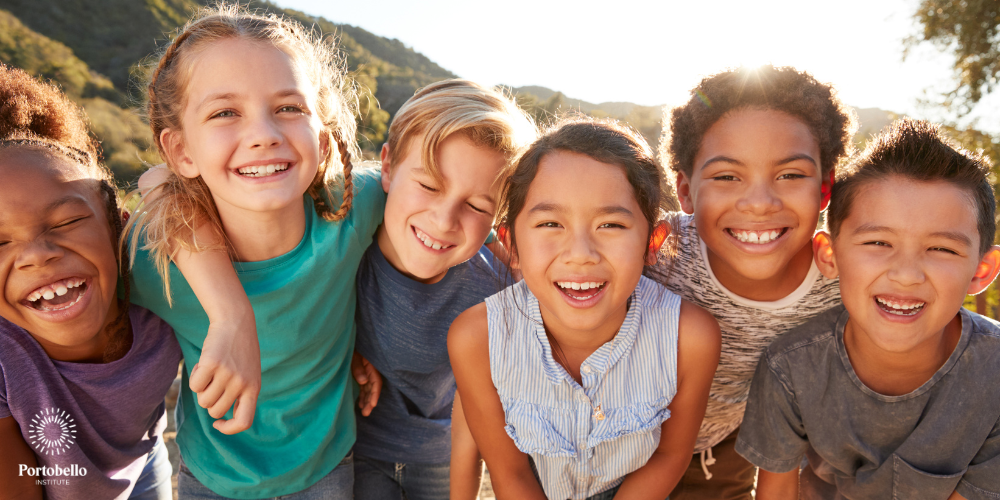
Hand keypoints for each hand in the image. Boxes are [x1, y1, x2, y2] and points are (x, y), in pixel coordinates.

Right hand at [190, 314, 260, 434]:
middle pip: (214, 411)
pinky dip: (194, 377)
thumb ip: (240, 394)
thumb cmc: (239, 350)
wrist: (236, 321)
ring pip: (203, 400)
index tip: (218, 423)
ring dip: (201, 389)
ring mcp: (227, 374)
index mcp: (253, 388)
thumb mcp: (249, 373)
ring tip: (210, 371)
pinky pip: (194, 385)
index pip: (244, 422)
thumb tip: (219, 416)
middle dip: (209, 400)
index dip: (229, 428)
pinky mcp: (212, 364)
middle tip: (213, 382)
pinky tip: (203, 364)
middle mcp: (242, 383)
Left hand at [352, 352, 381, 415]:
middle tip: (366, 413)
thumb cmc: (350, 347)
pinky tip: (360, 404)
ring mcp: (365, 373)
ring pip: (368, 389)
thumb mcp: (354, 356)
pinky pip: (363, 387)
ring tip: (364, 412)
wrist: (345, 342)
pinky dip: (362, 395)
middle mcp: (370, 371)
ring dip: (367, 400)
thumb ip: (358, 368)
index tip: (373, 404)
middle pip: (373, 388)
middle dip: (370, 401)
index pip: (376, 382)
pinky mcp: (360, 375)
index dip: (375, 394)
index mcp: (371, 366)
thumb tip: (364, 381)